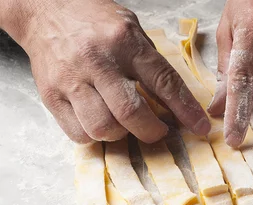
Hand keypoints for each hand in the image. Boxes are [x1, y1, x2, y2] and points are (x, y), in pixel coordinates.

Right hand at [1, 0, 210, 142]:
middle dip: (151, 131)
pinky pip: (77, 133)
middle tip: (158, 131)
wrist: (46, 10)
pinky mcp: (51, 95)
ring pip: (102, 127)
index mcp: (125, 41)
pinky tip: (100, 122)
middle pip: (130, 112)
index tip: (199, 127)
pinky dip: (95, 137)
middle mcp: (98, 61)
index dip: (185, 109)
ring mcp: (72, 80)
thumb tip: (173, 103)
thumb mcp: (131, 29)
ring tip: (123, 124)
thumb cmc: (95, 21)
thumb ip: (151, 64)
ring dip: (121, 135)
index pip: (163, 81)